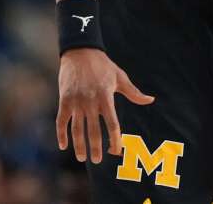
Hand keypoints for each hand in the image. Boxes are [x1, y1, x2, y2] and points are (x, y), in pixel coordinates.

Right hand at [56, 48, 154, 163]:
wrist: (80, 52)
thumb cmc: (103, 65)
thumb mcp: (120, 77)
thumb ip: (134, 93)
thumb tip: (151, 100)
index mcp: (106, 97)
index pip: (112, 124)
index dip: (114, 139)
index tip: (116, 151)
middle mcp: (91, 101)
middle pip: (93, 130)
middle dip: (96, 148)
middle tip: (99, 160)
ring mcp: (76, 101)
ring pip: (77, 129)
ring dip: (79, 145)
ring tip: (83, 158)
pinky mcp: (64, 100)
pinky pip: (62, 121)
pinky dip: (61, 134)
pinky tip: (63, 146)